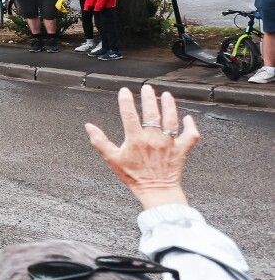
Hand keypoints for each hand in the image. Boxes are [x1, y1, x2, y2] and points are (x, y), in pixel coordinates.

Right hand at [84, 84, 195, 209]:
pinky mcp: (181, 150)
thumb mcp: (112, 160)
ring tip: (166, 95)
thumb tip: (88, 126)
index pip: (129, 114)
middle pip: (152, 113)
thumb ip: (100, 142)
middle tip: (147, 88)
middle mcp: (154, 138)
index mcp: (136, 139)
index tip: (124, 91)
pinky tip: (187, 118)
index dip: (126, 100)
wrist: (156, 191)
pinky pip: (190, 136)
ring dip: (169, 105)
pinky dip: (190, 126)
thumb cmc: (133, 177)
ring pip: (171, 119)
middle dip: (149, 98)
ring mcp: (169, 143)